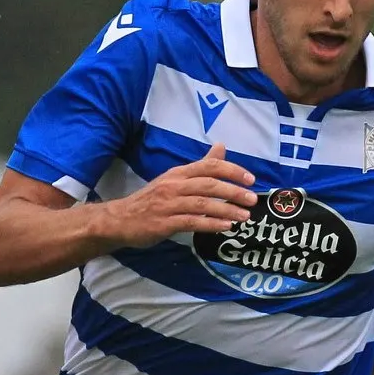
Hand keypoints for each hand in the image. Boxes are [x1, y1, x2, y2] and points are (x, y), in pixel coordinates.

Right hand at [102, 143, 256, 247]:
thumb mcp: (175, 179)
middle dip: (233, 191)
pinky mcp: (164, 223)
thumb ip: (200, 166)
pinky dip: (211, 224)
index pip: (208, 166)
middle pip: (209, 184)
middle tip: (252, 199)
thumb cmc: (152, 200)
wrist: (120, 220)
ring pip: (203, 204)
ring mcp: (169, 204)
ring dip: (226, 210)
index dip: (232, 170)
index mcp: (178, 173)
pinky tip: (225, 227)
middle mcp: (174, 186)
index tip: (250, 179)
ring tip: (244, 216)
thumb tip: (222, 147)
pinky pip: (192, 222)